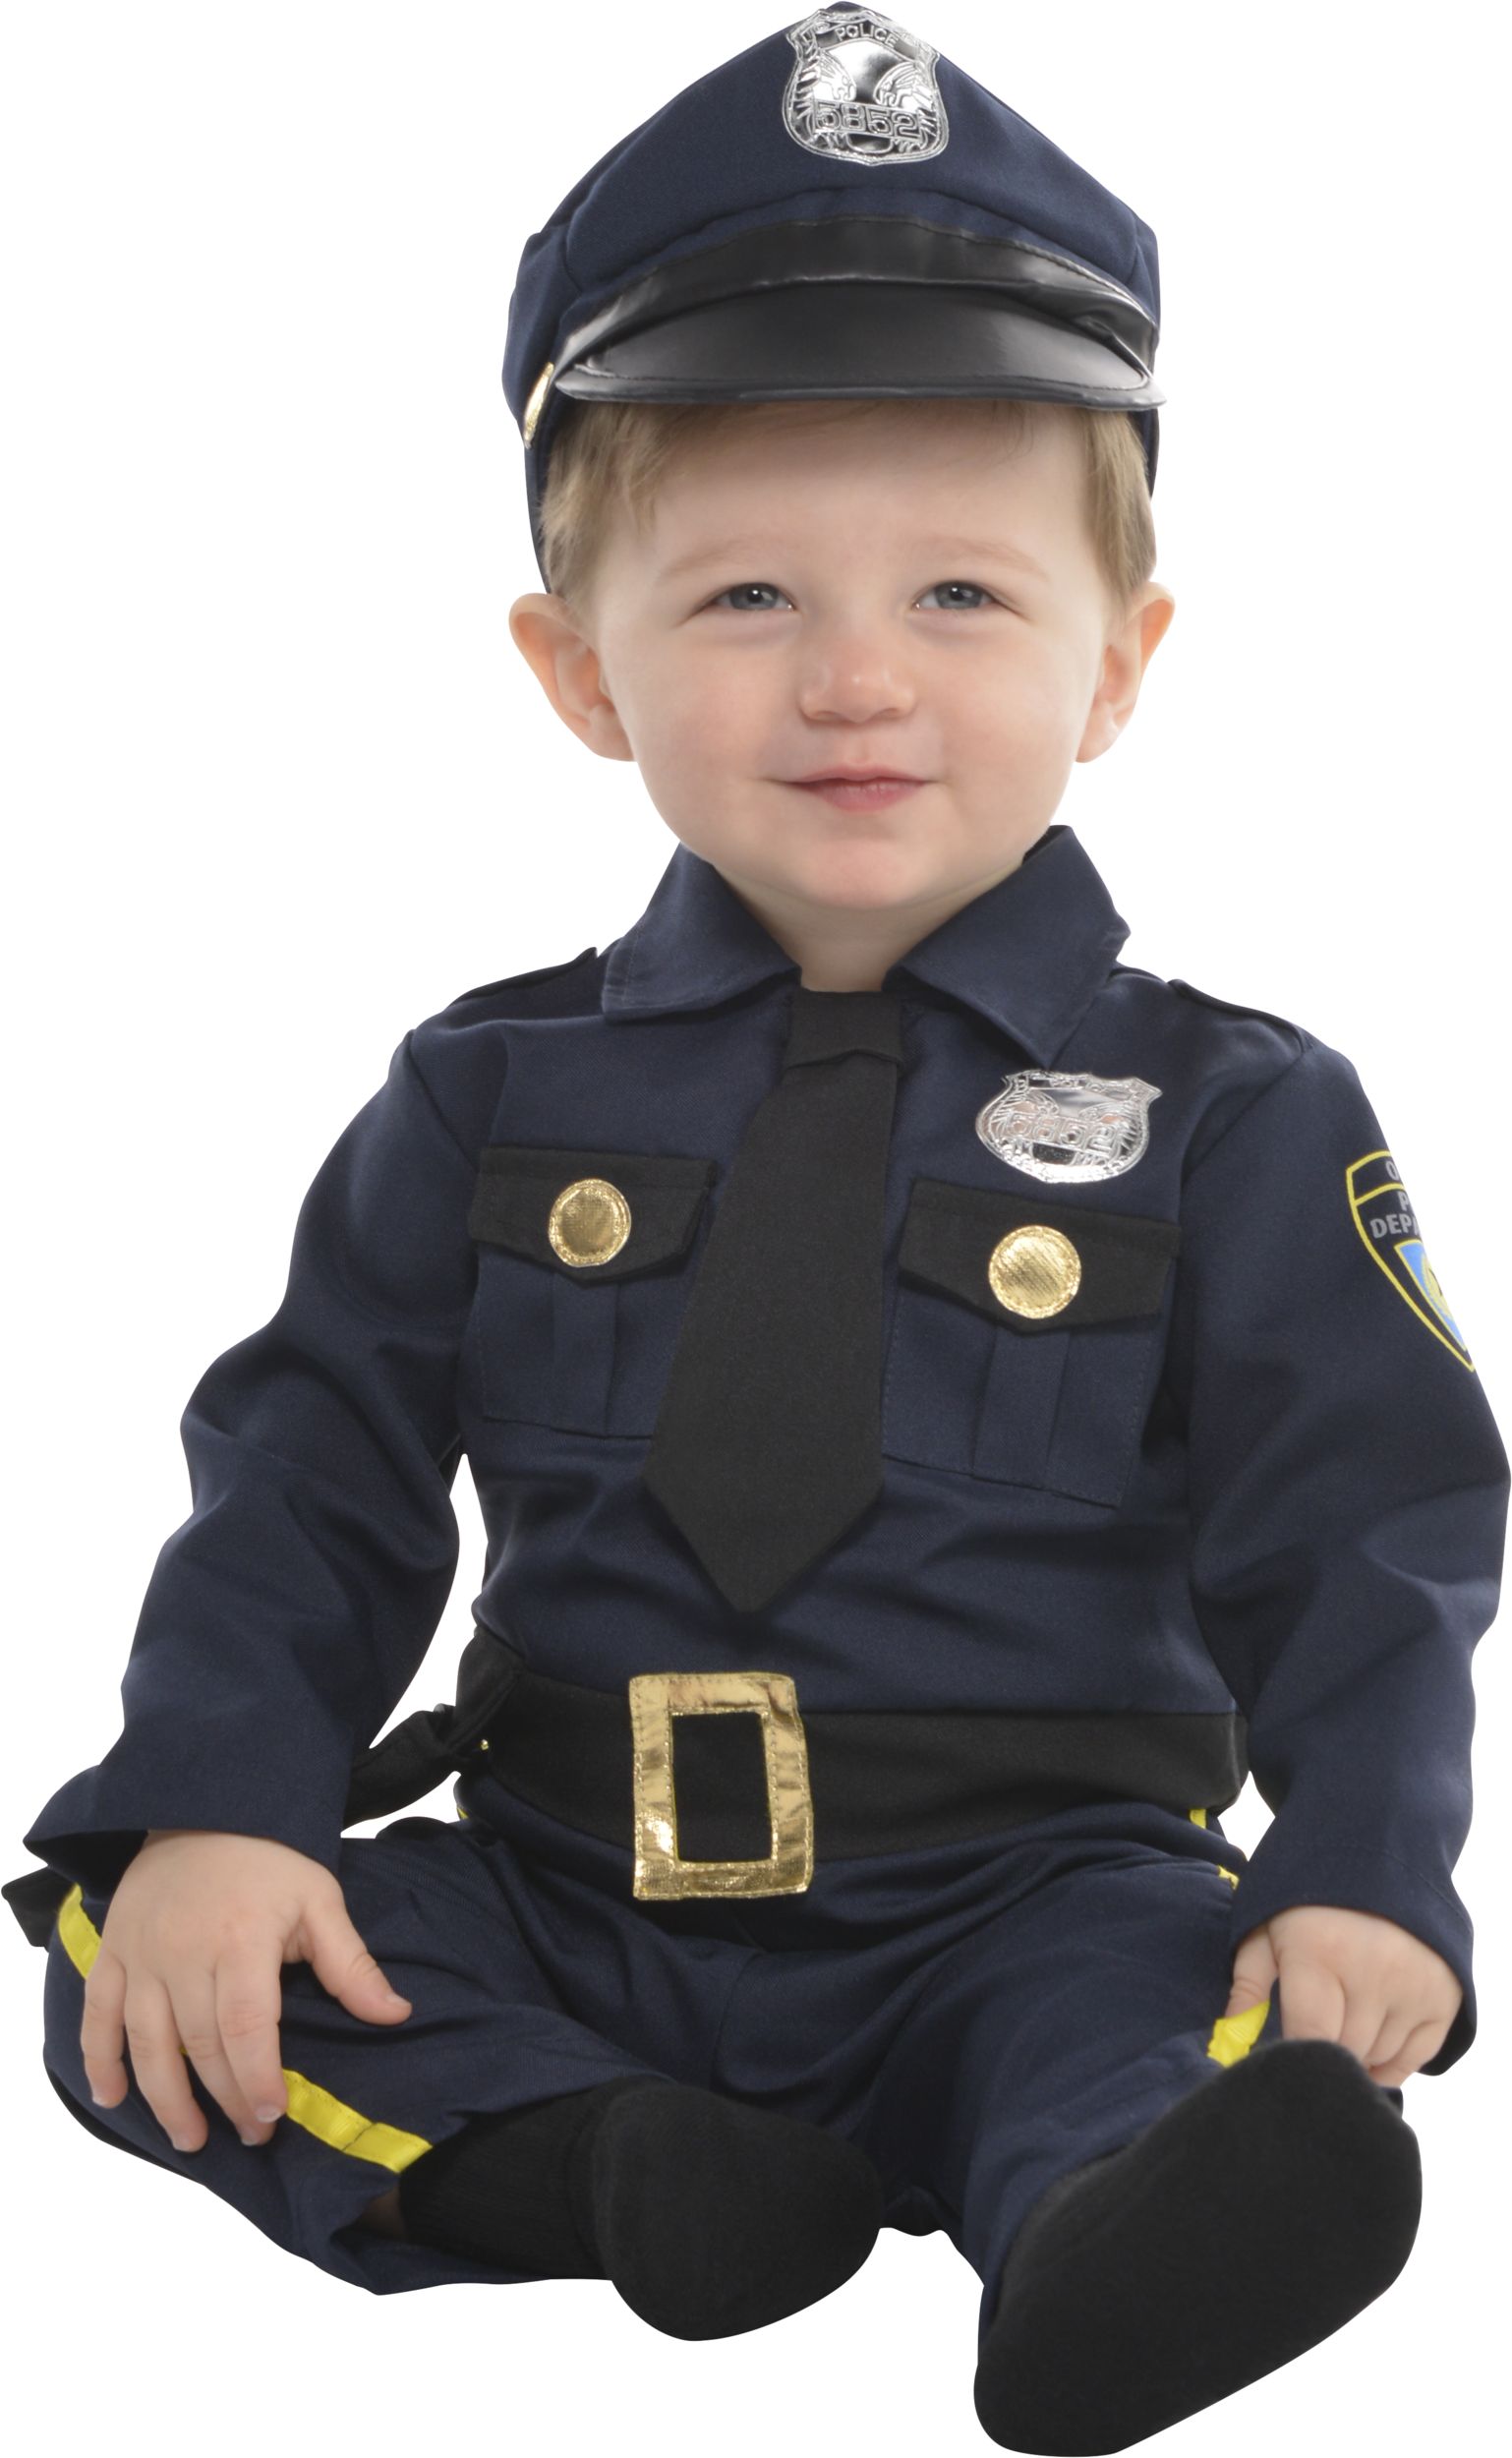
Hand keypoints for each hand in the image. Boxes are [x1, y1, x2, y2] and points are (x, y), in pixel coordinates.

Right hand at [80, 1828, 413, 2154]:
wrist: (205, 1804)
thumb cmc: (270, 1858)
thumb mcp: (320, 1900)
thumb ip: (350, 1964)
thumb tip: (396, 2014)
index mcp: (240, 1940)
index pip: (245, 2027)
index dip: (256, 2079)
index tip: (271, 2118)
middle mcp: (182, 1951)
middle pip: (199, 2044)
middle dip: (224, 2099)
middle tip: (248, 2135)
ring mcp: (141, 1953)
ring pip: (146, 2042)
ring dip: (165, 2098)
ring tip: (190, 2140)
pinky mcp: (112, 1951)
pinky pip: (96, 2014)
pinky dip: (98, 2060)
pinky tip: (111, 2098)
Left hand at [1224, 1903, 1462, 2084]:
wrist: (1381, 1854)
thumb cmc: (1308, 1897)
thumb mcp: (1267, 1926)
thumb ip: (1248, 1984)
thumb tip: (1230, 2039)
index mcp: (1320, 1952)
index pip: (1309, 2036)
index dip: (1293, 2057)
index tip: (1282, 2057)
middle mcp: (1373, 1973)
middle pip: (1344, 2052)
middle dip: (1322, 2048)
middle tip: (1313, 2023)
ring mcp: (1414, 1987)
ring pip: (1377, 2059)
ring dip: (1355, 2052)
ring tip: (1343, 2016)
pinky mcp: (1444, 1998)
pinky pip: (1414, 2060)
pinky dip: (1390, 2062)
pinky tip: (1371, 2038)